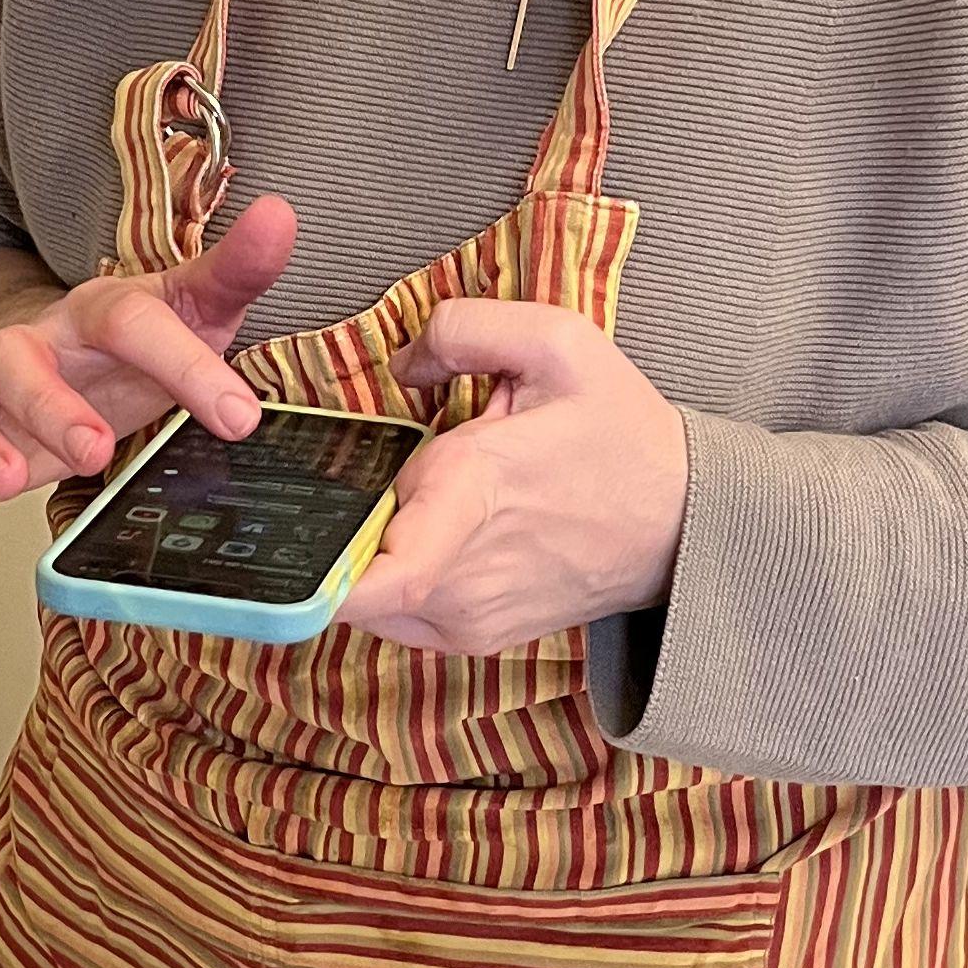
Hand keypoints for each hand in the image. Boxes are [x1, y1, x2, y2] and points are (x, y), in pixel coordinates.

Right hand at [0, 195, 297, 582]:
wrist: (67, 355)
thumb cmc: (134, 342)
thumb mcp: (194, 307)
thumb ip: (237, 270)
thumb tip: (281, 215)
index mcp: (95, 313)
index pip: (130, 321)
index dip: (182, 365)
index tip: (238, 417)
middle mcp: (30, 348)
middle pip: (14, 358)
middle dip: (49, 405)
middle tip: (95, 449)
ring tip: (10, 485)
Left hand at [338, 299, 689, 656]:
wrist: (685, 525)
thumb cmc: (623, 434)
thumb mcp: (559, 342)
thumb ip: (463, 328)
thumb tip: (399, 364)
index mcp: (470, 496)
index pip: (369, 577)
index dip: (312, 570)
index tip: (282, 545)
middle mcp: (457, 574)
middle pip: (348, 557)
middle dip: (360, 508)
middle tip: (426, 465)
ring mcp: (465, 618)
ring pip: (369, 586)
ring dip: (383, 541)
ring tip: (453, 498)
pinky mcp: (473, 639)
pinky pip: (398, 609)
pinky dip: (402, 570)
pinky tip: (451, 529)